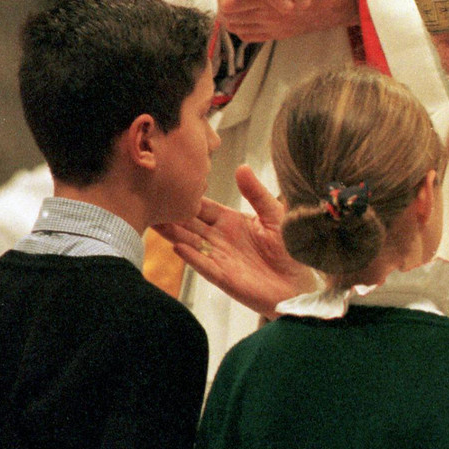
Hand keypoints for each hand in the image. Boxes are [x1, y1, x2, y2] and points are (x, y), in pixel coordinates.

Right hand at [158, 166, 317, 318]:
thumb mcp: (274, 213)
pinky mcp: (224, 277)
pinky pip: (204, 265)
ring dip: (173, 234)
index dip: (186, 197)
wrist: (299, 282)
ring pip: (191, 243)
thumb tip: (241, 167)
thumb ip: (256, 193)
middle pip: (189, 224)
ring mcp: (219, 257)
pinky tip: (177, 247)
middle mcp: (220, 238)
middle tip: (150, 202)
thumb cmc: (290, 247)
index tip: (168, 184)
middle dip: (171, 214)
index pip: (202, 207)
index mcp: (231, 221)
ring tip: (155, 222)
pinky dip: (191, 257)